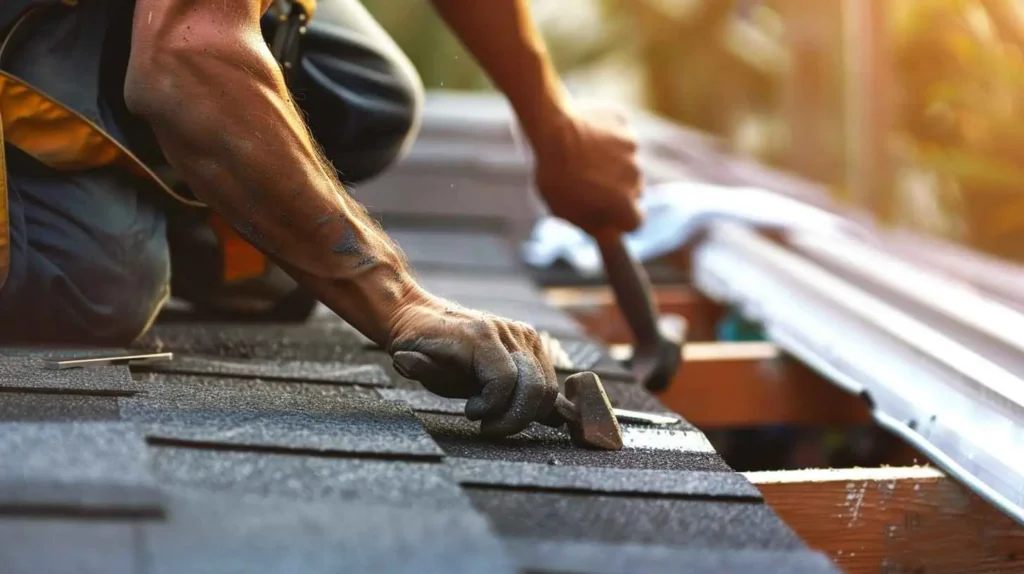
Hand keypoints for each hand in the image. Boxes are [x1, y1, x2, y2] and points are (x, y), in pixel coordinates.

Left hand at [385, 291, 558, 437]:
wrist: (425, 317)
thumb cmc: (421, 346)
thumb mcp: (414, 358)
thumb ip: (419, 367)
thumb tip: (406, 361)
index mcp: (481, 336)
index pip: (505, 382)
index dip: (492, 407)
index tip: (470, 414)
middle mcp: (510, 332)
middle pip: (535, 387)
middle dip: (515, 419)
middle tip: (489, 428)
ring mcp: (525, 336)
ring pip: (547, 387)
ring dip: (526, 413)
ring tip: (498, 418)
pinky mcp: (531, 342)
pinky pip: (547, 380)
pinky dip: (539, 402)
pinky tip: (521, 411)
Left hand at [531, 104, 643, 234]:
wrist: (552, 131)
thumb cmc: (555, 177)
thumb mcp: (567, 212)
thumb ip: (594, 227)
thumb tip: (612, 237)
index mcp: (623, 204)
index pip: (635, 222)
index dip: (620, 220)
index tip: (606, 213)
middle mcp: (635, 178)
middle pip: (634, 192)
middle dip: (618, 192)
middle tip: (591, 185)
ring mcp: (633, 151)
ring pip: (629, 165)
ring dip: (614, 166)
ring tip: (585, 161)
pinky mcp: (626, 128)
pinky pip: (622, 141)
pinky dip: (610, 142)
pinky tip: (588, 140)